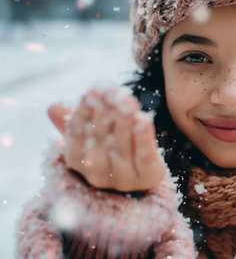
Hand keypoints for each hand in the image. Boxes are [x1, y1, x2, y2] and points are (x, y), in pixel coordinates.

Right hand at [47, 88, 165, 191]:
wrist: (144, 173)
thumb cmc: (114, 146)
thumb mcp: (95, 132)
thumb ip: (80, 119)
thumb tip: (52, 108)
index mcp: (78, 158)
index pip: (76, 133)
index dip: (84, 111)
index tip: (91, 91)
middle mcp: (97, 173)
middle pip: (100, 137)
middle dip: (106, 111)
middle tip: (113, 92)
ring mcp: (123, 178)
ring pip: (122, 146)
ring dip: (124, 121)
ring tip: (128, 101)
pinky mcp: (148, 177)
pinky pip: (145, 158)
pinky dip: (143, 138)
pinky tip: (144, 119)